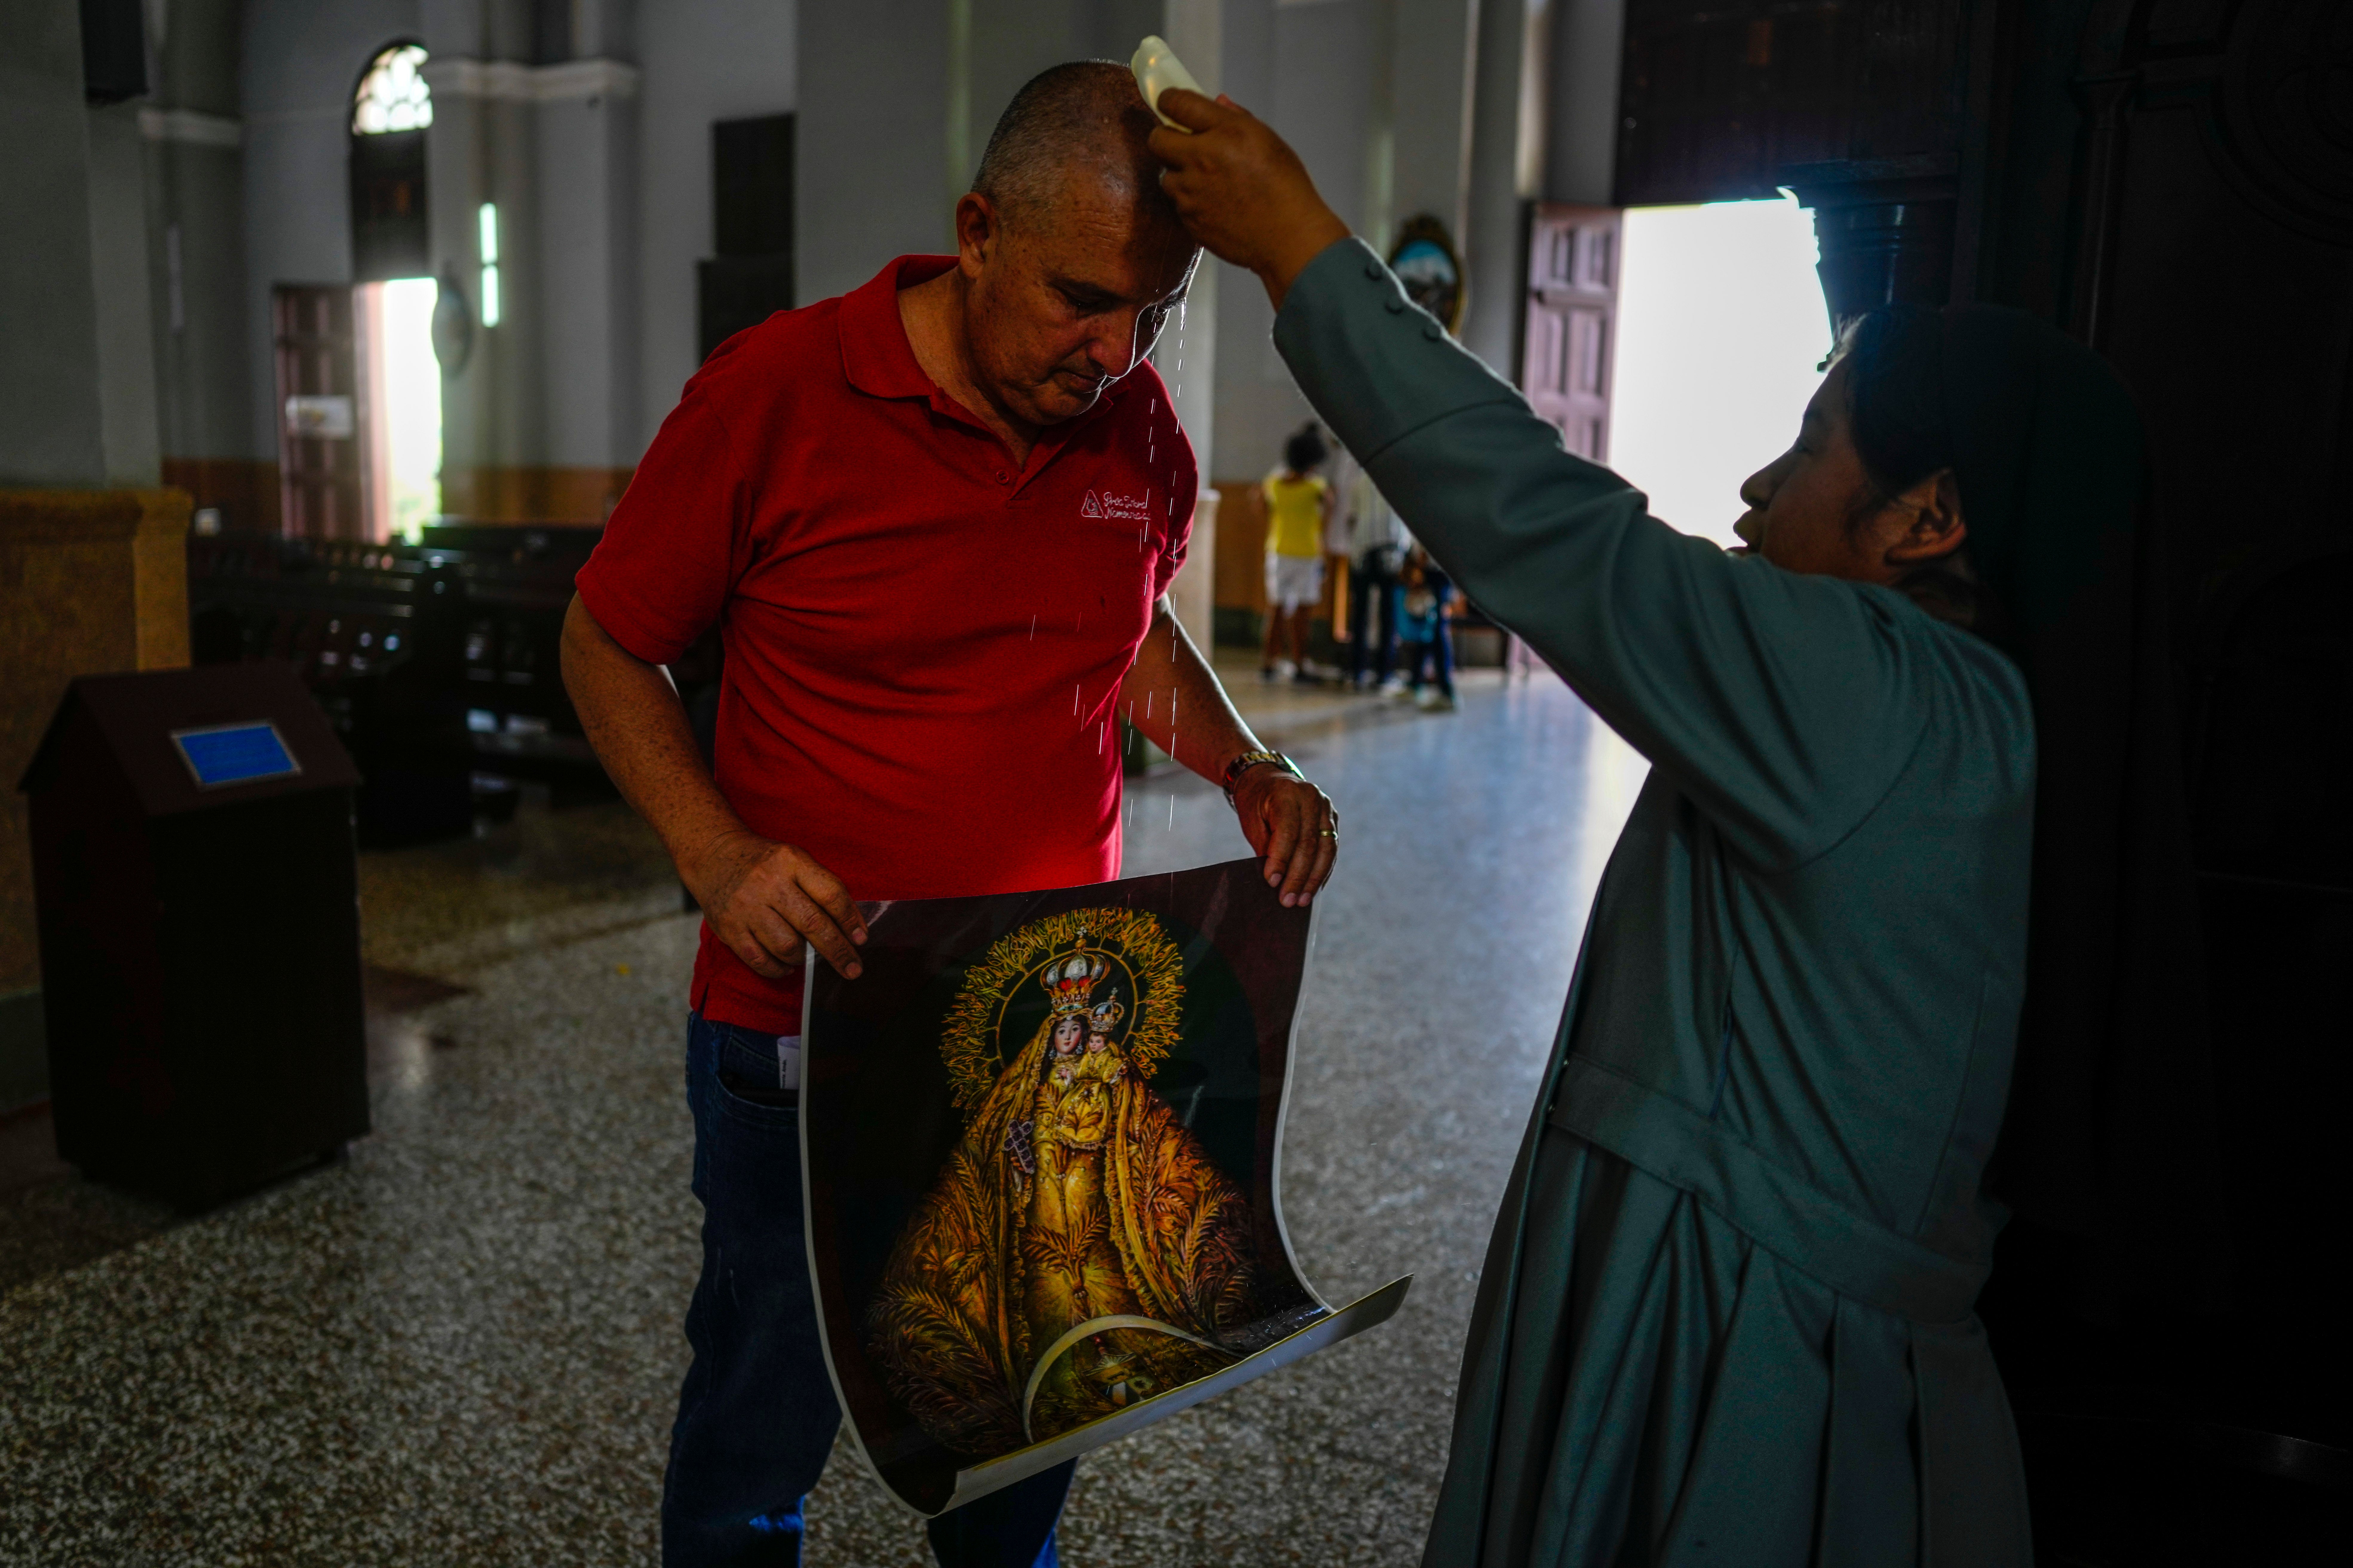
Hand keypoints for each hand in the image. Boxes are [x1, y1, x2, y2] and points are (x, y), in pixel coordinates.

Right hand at [684, 829, 868, 979]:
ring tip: (807, 956)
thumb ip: (821, 887)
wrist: (714, 856)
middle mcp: (768, 883)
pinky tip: (786, 965)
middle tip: (853, 969)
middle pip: (812, 924)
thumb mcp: (795, 860)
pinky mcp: (728, 928)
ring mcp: (746, 907)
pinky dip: (778, 969)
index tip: (861, 939)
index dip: (850, 919)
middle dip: (838, 951)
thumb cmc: (765, 863)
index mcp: (791, 861)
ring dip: (804, 958)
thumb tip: (851, 928)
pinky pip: (760, 960)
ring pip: (787, 946)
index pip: (830, 893)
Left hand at [1146, 89, 1351, 308]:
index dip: (1168, 99)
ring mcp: (1192, 192)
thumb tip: (1218, 102)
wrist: (1289, 238)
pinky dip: (1191, 201)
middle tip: (1182, 144)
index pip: (1177, 103)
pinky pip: (1178, 204)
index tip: (1169, 103)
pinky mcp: (1189, 219)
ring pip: (1166, 176)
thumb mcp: (1269, 141)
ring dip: (1180, 175)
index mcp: (1227, 132)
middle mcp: (1203, 159)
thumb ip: (1238, 118)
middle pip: (1157, 140)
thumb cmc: (1286, 188)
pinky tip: (1215, 204)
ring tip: (1207, 182)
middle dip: (1166, 138)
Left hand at [1231, 767, 1338, 907]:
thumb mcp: (1252, 821)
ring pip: (1326, 849)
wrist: (1266, 779)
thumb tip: (1276, 880)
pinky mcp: (1332, 818)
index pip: (1288, 832)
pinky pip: (1330, 849)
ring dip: (1314, 879)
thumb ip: (1266, 846)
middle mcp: (1312, 798)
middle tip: (1288, 901)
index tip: (1271, 883)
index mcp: (1288, 794)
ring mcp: (1326, 807)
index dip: (1280, 860)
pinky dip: (1322, 871)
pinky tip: (1314, 889)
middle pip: (1309, 844)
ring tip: (1303, 901)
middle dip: (1298, 877)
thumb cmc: (1255, 804)